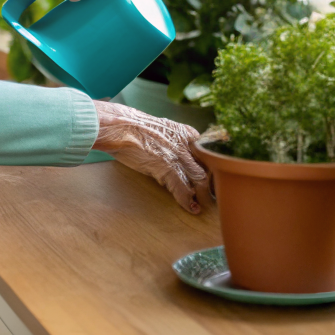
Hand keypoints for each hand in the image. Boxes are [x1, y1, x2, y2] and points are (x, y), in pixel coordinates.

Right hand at [92, 101, 210, 213]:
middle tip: (214, 196)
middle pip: (208, 166)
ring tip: (204, 205)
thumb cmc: (134, 127)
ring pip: (200, 178)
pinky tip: (191, 208)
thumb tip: (175, 157)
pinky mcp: (167, 167)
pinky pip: (183, 188)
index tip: (213, 178)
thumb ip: (173, 142)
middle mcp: (186, 143)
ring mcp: (178, 155)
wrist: (120, 126)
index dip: (212, 167)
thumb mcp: (161, 130)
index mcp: (186, 132)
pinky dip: (187, 200)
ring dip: (203, 195)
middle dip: (212, 183)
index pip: (207, 152)